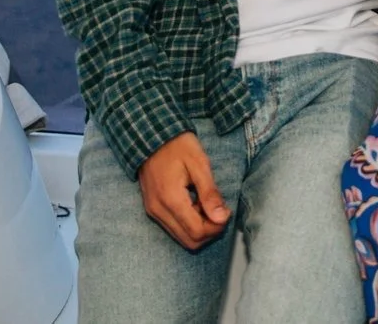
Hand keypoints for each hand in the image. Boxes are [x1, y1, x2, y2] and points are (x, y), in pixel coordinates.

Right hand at [137, 132, 230, 249]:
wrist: (152, 136)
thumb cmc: (178, 146)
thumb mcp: (199, 164)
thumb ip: (210, 193)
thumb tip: (222, 218)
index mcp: (171, 199)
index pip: (197, 232)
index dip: (217, 227)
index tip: (226, 211)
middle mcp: (158, 211)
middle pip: (189, 241)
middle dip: (209, 232)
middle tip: (219, 211)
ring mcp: (153, 211)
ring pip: (181, 237)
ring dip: (199, 228)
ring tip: (206, 205)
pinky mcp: (152, 209)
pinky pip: (173, 228)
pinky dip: (188, 223)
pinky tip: (194, 204)